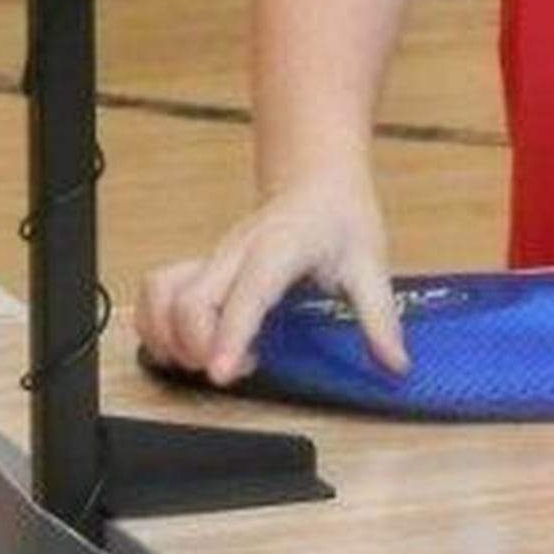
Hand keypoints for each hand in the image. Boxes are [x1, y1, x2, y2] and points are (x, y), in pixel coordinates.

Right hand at [134, 168, 410, 384]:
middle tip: (236, 370)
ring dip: (171, 338)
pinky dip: (157, 323)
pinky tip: (184, 347)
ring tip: (208, 362)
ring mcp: (213, 258)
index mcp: (280, 248)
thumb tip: (396, 364)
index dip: (231, 334)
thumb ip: (379, 318)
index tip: (222, 373)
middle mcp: (236, 252)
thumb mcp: (370, 264)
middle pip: (191, 301)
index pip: (247, 293)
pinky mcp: (202, 267)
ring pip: (164, 296)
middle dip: (198, 347)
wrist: (317, 180)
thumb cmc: (340, 219)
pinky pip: (158, 292)